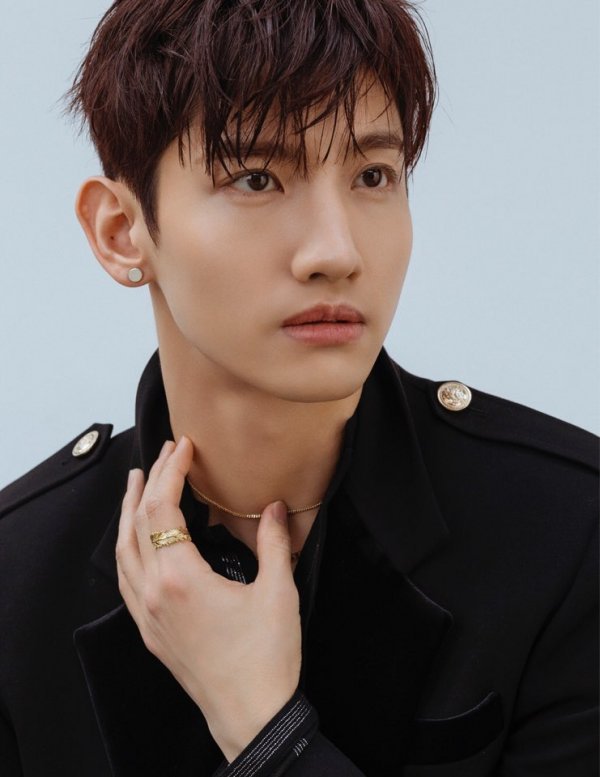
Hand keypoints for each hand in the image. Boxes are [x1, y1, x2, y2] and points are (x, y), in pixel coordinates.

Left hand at [115, 436, 301, 761]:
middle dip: (149, 483)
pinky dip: (125, 549)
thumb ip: (273, 542)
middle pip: (137, 524)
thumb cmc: (266, 657)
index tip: (183, 447)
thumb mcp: (278, 591)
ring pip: (122, 552)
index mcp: (181, 578)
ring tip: (136, 486)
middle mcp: (155, 593)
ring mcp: (148, 614)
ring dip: (128, 513)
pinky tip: (133, 542)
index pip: (163, 510)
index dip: (171, 472)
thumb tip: (275, 508)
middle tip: (162, 455)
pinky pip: (125, 580)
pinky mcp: (150, 632)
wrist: (251, 715)